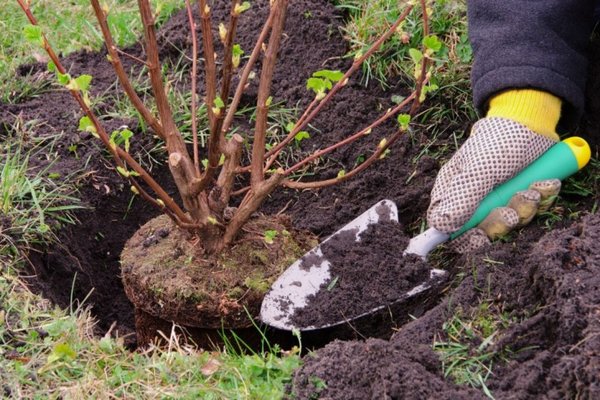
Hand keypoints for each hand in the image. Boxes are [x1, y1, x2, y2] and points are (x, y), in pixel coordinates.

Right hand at [427, 117, 559, 252]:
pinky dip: (540, 199)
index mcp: (452, 191)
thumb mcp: (480, 170)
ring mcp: (498, 198)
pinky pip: (530, 211)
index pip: (447, 227)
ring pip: (508, 223)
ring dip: (524, 208)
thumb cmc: (498, 141)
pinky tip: (543, 183)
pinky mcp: (520, 195)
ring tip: (531, 189)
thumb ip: (462, 199)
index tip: (479, 236)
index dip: (462, 236)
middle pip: (480, 231)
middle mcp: (473, 198)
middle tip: (511, 211)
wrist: (534, 120)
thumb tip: (441, 227)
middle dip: (501, 222)